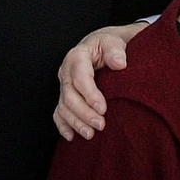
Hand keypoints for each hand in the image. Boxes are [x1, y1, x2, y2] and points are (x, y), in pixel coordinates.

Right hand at [53, 21, 146, 140]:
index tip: (103, 108)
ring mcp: (64, 85)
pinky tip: (71, 137)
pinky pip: (59, 112)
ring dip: (75, 122)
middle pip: (69, 96)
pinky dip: (63, 125)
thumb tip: (119, 63)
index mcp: (77, 57)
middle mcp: (66, 71)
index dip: (90, 94)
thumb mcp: (113, 42)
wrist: (101, 46)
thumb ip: (115, 51)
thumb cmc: (108, 45)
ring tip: (90, 134)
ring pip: (63, 107)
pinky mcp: (65, 96)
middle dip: (84, 113)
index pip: (80, 77)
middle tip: (101, 125)